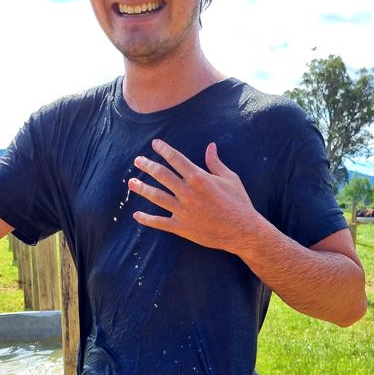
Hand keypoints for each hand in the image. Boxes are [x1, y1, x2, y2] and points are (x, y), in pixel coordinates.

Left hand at [128, 138, 257, 253]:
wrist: (242, 230)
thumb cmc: (238, 203)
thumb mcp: (230, 178)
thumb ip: (216, 162)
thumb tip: (210, 146)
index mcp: (199, 178)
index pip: (176, 159)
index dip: (163, 149)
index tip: (155, 144)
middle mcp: (187, 193)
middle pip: (161, 175)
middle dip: (147, 166)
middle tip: (138, 161)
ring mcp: (183, 211)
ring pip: (156, 197)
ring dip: (142, 188)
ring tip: (131, 182)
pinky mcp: (181, 227)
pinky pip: (159, 222)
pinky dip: (147, 219)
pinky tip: (136, 215)